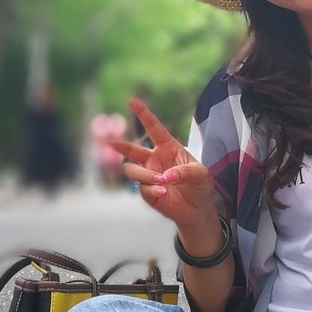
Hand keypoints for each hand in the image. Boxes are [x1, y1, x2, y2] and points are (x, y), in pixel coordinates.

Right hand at [108, 98, 219, 242]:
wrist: (199, 210)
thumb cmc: (200, 185)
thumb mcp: (201, 174)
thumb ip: (185, 171)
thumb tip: (166, 176)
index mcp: (168, 147)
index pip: (154, 128)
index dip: (143, 114)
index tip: (132, 101)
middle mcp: (154, 159)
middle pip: (132, 149)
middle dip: (120, 145)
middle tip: (111, 143)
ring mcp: (149, 176)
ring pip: (132, 170)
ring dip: (145, 175)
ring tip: (162, 181)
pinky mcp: (147, 192)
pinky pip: (141, 188)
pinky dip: (152, 189)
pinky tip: (164, 192)